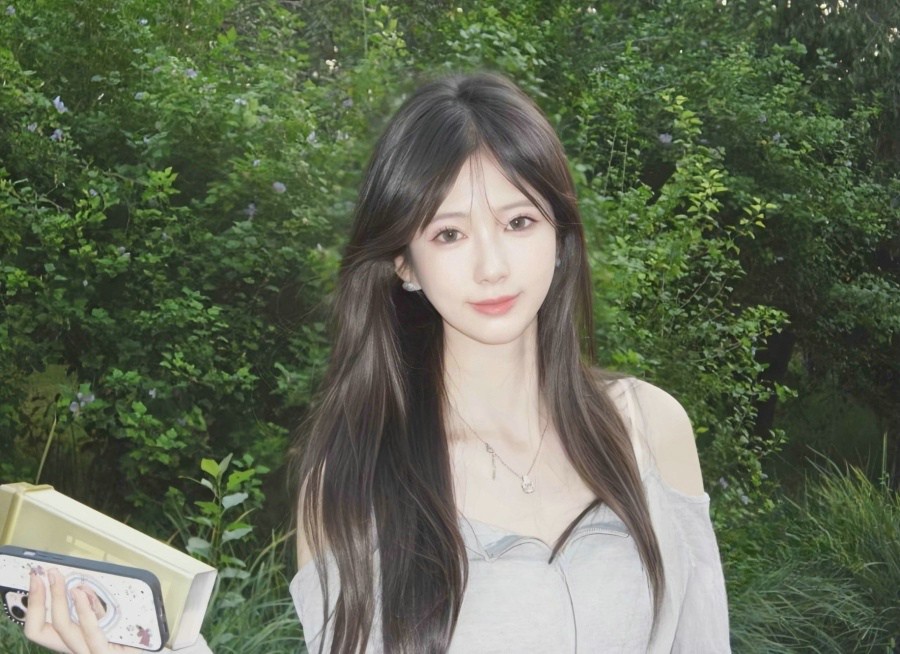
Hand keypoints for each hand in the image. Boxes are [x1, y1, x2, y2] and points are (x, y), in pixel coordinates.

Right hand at [23, 567, 138, 653]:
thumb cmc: (129, 640)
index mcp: (71, 641)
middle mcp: (73, 649)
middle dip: (36, 601)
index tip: (35, 578)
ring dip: (57, 599)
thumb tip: (79, 587)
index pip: (38, 628)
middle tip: (40, 575)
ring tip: (59, 579)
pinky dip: (84, 611)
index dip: (33, 604)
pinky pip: (91, 633)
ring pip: (62, 628)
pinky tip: (80, 594)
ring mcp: (87, 653)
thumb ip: (93, 608)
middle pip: (39, 630)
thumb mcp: (107, 621)